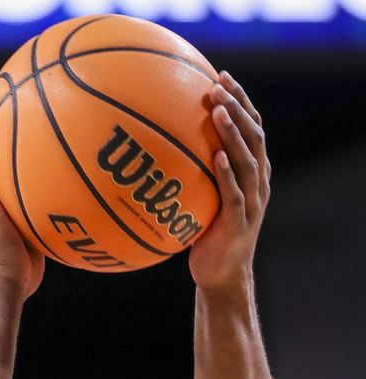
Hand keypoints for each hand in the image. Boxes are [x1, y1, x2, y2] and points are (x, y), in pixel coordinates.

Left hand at [189, 71, 271, 291]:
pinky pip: (235, 194)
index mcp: (251, 173)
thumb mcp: (198, 199)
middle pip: (254, 136)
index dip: (241, 101)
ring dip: (234, 134)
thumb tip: (149, 149)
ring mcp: (252, 202)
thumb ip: (189, 173)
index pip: (251, 128)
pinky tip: (217, 157)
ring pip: (248, 160)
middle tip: (218, 84)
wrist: (220, 275)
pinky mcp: (239, 222)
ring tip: (219, 110)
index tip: (221, 75)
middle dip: (238, 107)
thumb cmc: (204, 235)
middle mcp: (257, 182)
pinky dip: (228, 174)